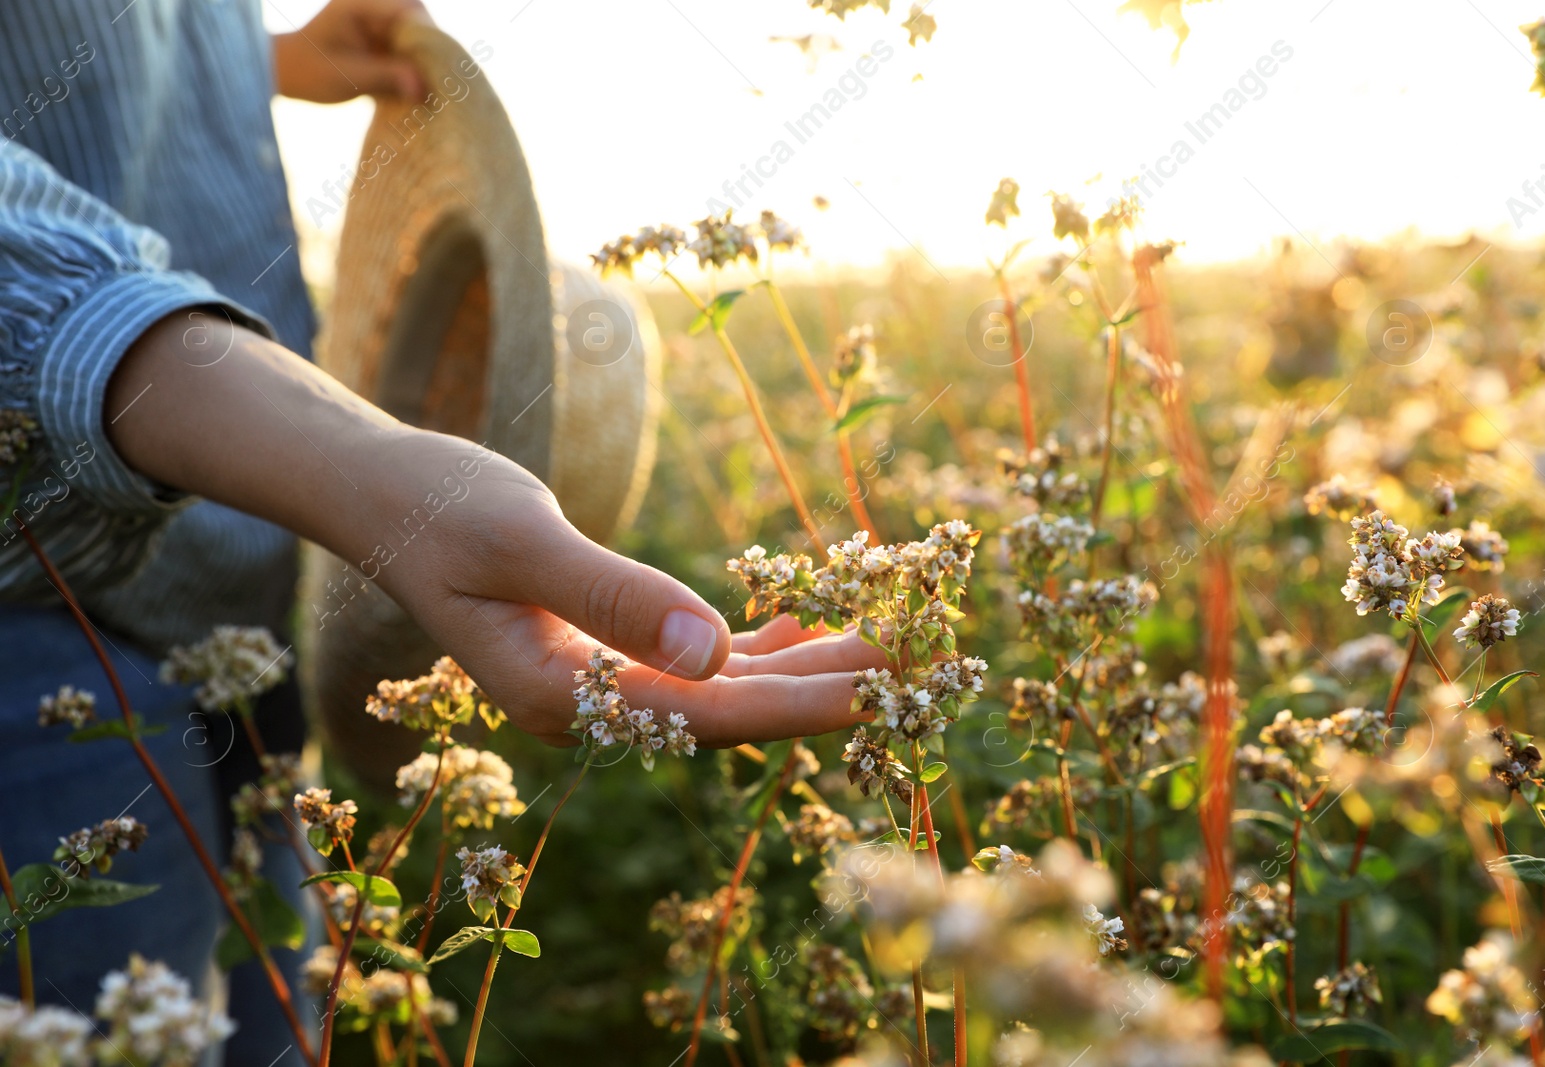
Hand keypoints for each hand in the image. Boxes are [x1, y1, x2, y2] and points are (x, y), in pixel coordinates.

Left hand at [273, 0, 428, 103]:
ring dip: (422, 63)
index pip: (410, 9)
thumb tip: (422, 88)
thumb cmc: (308, 71)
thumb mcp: (349, 76)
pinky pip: (405, 51)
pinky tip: (415, 90)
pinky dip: (411, 70)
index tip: (440, 64)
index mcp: (362, 4)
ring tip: (430, 88)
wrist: (284, 72)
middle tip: (441, 80)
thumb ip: (387, 78)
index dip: (430, 35)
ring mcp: (376, 24)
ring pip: (414, 39)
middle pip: (417, 23)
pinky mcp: (378, 41)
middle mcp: (372, 9)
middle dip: (429, 51)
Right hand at [359, 431, 883, 745]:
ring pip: (716, 688)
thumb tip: (714, 650)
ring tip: (876, 646)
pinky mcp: (596, 647)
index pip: (709, 714)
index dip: (802, 704)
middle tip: (914, 665)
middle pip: (726, 710)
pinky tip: (793, 630)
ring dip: (794, 669)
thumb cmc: (439, 508)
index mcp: (562, 697)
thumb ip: (613, 598)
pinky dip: (745, 649)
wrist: (381, 495)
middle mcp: (584, 705)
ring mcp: (591, 680)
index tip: (884, 688)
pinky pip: (689, 661)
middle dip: (820, 691)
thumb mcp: (523, 543)